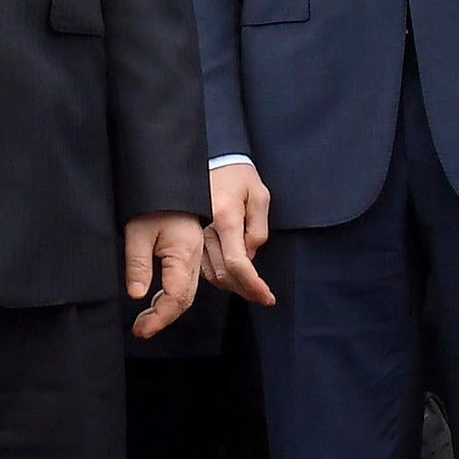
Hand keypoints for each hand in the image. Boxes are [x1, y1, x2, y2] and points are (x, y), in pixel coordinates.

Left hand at [122, 212, 206, 337]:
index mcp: (185, 253)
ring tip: (146, 321)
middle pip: (185, 299)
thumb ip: (138, 265)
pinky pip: (186, 280)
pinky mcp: (189, 250)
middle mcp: (194, 256)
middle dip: (163, 318)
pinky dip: (173, 296)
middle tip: (141, 330)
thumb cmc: (153, 201)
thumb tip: (138, 295)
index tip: (141, 330)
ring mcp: (195, 253)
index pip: (176, 297)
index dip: (159, 318)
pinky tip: (158, 300)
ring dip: (168, 309)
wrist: (168, 178)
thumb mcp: (137, 231)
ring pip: (187, 291)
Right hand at [207, 165, 277, 305]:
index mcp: (225, 217)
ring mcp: (195, 235)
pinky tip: (234, 275)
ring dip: (234, 286)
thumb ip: (257, 230)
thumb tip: (249, 256)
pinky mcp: (191, 239)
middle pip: (224, 274)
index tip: (267, 297)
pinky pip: (205, 266)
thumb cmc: (238, 177)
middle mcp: (206, 229)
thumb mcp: (259, 197)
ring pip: (213, 274)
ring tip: (252, 288)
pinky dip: (221, 276)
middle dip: (246, 290)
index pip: (237, 263)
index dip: (253, 285)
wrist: (213, 161)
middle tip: (263, 296)